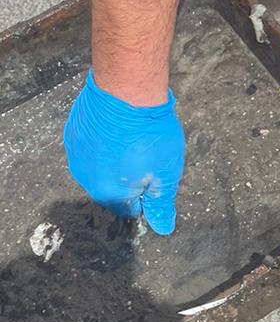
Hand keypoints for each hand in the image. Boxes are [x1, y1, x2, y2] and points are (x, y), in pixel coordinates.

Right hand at [63, 70, 185, 233]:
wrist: (125, 92)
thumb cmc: (149, 135)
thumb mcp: (166, 174)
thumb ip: (161, 204)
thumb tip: (162, 229)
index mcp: (109, 193)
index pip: (128, 209)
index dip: (145, 197)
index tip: (155, 179)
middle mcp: (86, 179)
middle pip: (111, 189)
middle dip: (129, 179)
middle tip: (147, 158)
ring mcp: (76, 154)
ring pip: (98, 168)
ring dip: (113, 161)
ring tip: (132, 142)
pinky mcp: (72, 132)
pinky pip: (89, 147)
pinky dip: (101, 144)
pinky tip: (116, 130)